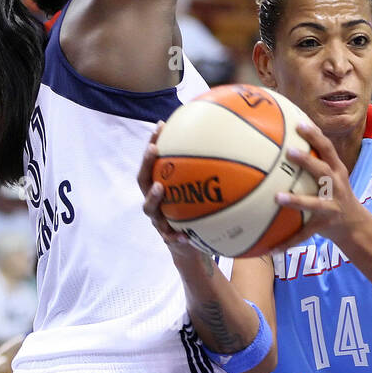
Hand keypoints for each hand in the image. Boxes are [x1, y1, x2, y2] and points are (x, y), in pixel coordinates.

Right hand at [137, 121, 217, 267]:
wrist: (191, 247)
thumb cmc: (196, 214)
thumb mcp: (200, 194)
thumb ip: (207, 175)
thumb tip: (228, 147)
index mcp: (161, 187)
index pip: (153, 162)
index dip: (154, 143)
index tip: (161, 125)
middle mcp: (155, 201)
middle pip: (143, 181)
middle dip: (147, 163)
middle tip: (154, 149)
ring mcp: (159, 220)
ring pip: (150, 209)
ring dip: (154, 197)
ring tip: (160, 187)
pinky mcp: (168, 238)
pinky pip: (169, 236)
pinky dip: (175, 235)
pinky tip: (183, 235)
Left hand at [272, 121, 370, 249]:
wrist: (356, 226)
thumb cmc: (336, 196)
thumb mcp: (332, 177)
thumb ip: (314, 161)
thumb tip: (285, 142)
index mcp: (336, 171)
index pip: (327, 148)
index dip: (314, 135)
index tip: (299, 122)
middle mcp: (336, 187)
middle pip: (323, 171)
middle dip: (308, 161)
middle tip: (289, 151)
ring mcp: (332, 207)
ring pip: (314, 203)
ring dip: (296, 201)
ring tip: (277, 198)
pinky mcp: (325, 226)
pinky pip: (304, 235)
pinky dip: (287, 242)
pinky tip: (270, 248)